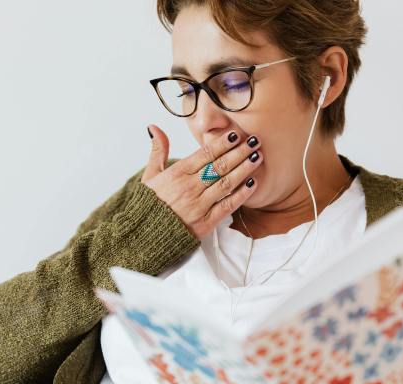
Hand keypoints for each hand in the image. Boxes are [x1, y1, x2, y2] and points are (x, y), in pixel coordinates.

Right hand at [141, 124, 262, 239]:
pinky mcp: (205, 223)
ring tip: (258, 157)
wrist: (144, 236)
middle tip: (254, 141)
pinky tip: (252, 183)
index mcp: (176, 174)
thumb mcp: (149, 175)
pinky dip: (241, 194)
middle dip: (239, 152)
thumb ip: (157, 151)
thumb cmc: (149, 205)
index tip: (236, 135)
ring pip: (227, 183)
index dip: (223, 143)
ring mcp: (199, 205)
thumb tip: (153, 127)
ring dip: (244, 169)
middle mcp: (189, 187)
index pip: (205, 154)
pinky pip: (227, 205)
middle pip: (220, 166)